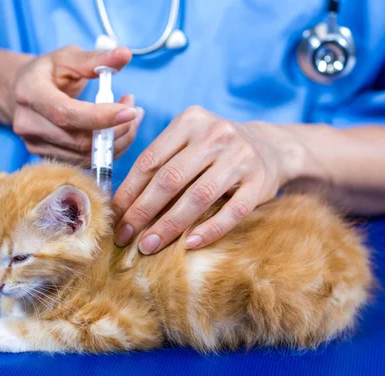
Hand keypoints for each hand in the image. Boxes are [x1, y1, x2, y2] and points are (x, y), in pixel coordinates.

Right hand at [4, 45, 142, 163]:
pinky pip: (84, 161)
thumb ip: (96, 59)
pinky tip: (117, 132)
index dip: (101, 117)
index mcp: (30, 93)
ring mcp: (36, 145)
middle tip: (134, 110)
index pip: (67, 113)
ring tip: (130, 119)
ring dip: (117, 141)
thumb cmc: (47, 72)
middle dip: (116, 129)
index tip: (130, 111)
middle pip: (80, 140)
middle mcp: (29, 124)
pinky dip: (107, 150)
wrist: (19, 93)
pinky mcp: (47, 157)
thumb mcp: (68, 58)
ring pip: (86, 156)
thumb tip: (125, 54)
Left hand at [111, 106, 306, 253]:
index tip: (114, 216)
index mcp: (190, 121)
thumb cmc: (216, 150)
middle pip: (171, 178)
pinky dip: (210, 229)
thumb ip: (161, 163)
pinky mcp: (260, 182)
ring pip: (199, 196)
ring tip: (149, 245)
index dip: (129, 191)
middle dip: (143, 211)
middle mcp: (216, 134)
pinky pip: (232, 211)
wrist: (270, 147)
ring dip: (170, 225)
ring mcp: (241, 157)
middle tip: (125, 236)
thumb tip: (123, 205)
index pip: (151, 160)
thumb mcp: (189, 141)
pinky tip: (189, 244)